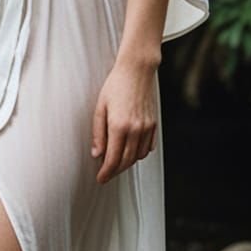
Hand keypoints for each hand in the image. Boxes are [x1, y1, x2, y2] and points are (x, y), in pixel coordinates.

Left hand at [90, 55, 158, 183]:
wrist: (137, 70)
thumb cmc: (115, 86)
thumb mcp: (100, 107)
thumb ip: (98, 133)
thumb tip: (97, 154)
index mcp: (119, 126)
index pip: (113, 158)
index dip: (106, 172)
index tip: (100, 179)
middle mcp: (136, 129)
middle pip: (126, 161)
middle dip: (115, 171)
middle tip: (106, 174)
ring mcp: (147, 128)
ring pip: (138, 156)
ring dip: (127, 163)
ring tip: (116, 163)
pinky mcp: (154, 124)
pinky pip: (147, 148)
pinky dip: (138, 154)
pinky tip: (130, 151)